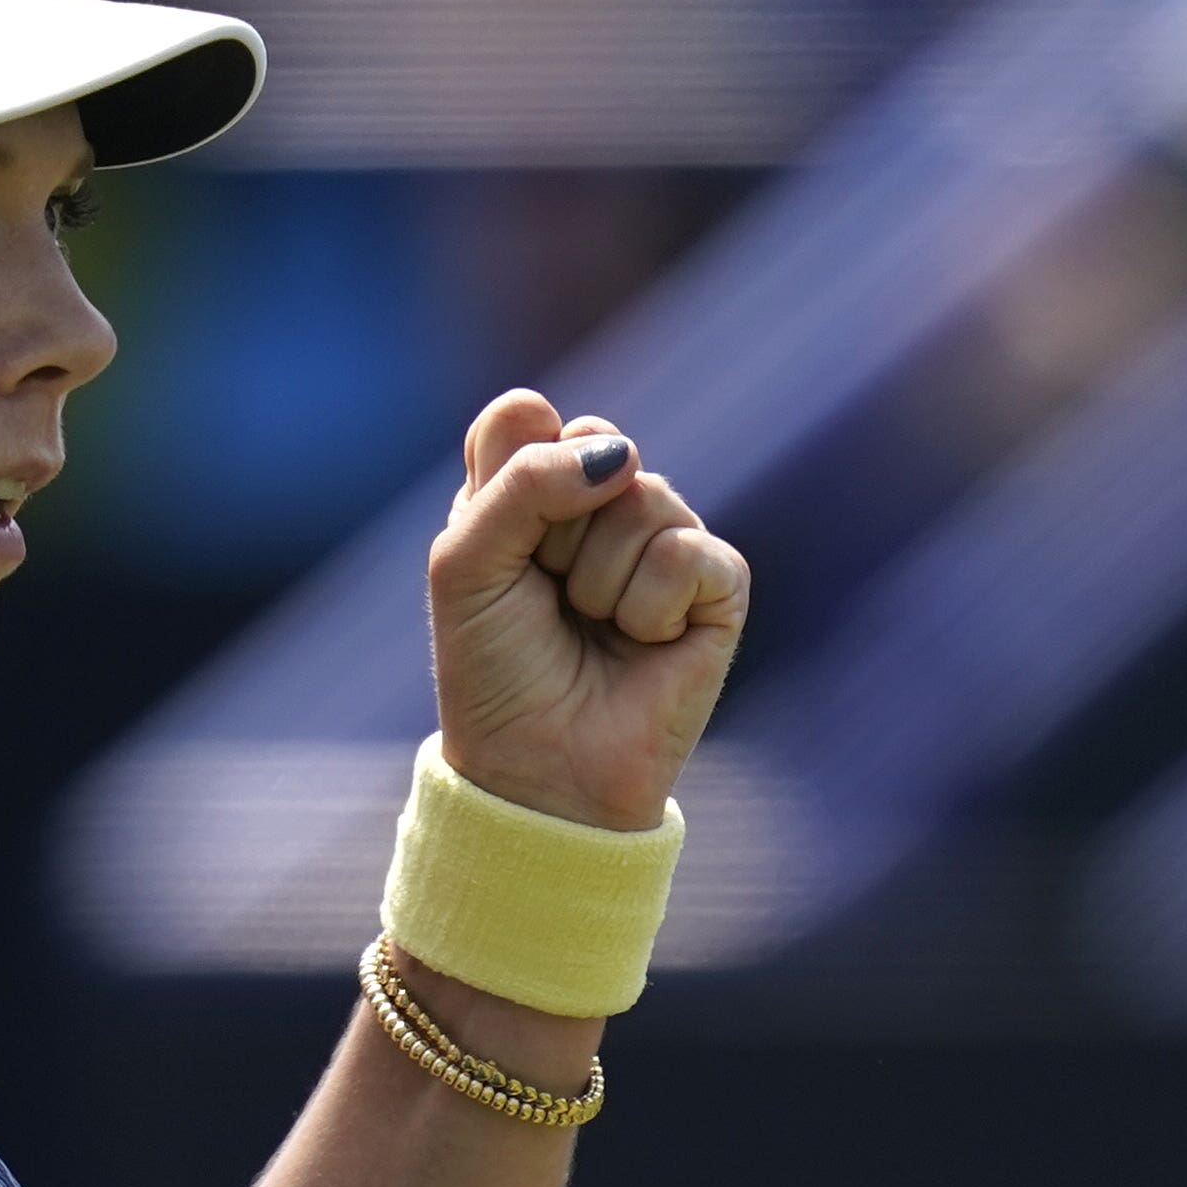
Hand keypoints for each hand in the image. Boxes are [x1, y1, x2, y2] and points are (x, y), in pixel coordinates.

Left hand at [426, 390, 751, 830]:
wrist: (540, 771)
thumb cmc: (495, 671)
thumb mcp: (466, 565)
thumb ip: (521, 483)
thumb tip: (622, 456)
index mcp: (532, 489)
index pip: (526, 416)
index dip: (508, 478)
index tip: (499, 552)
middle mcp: (602, 503)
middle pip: (591, 440)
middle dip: (553, 529)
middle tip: (547, 594)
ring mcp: (665, 538)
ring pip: (643, 496)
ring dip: (597, 579)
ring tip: (594, 627)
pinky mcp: (719, 585)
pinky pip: (687, 551)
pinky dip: (649, 607)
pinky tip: (644, 643)